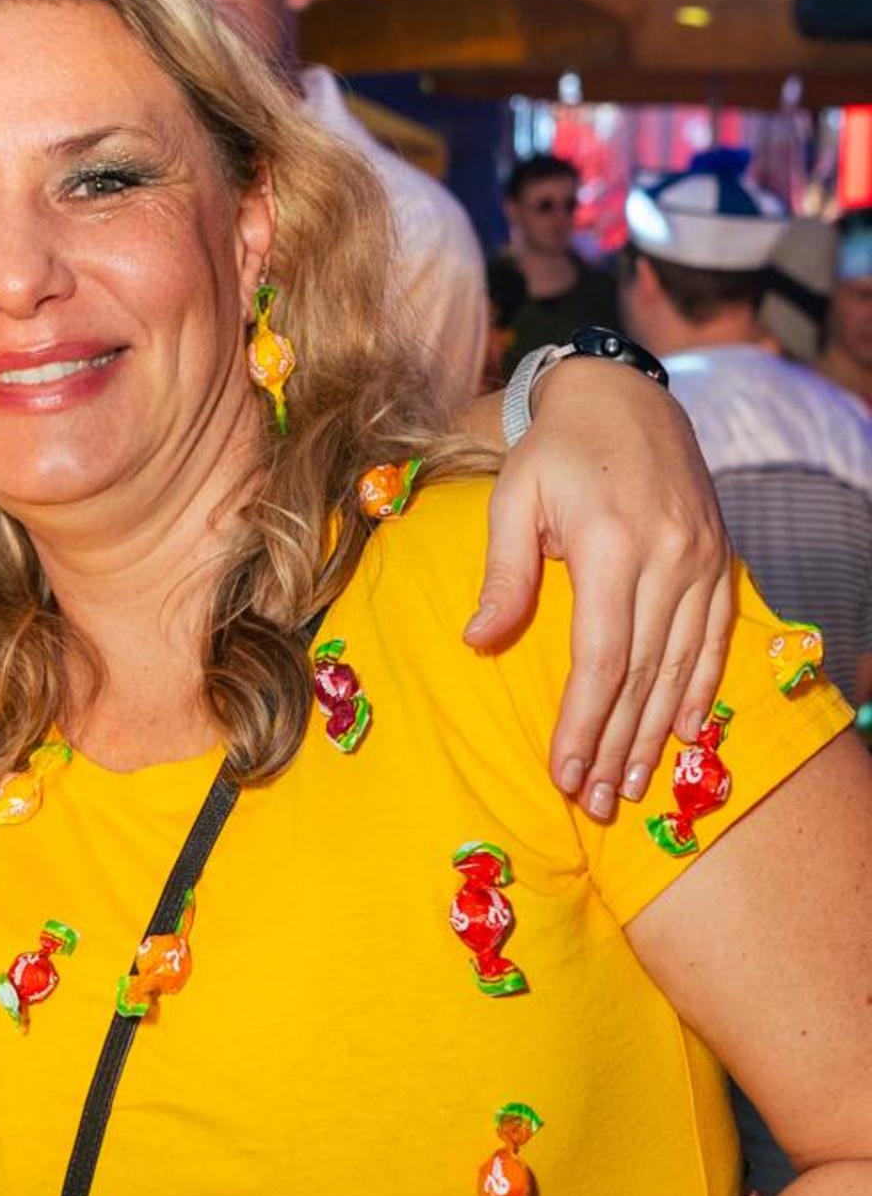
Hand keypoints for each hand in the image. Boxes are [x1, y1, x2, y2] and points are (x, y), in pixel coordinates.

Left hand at [463, 360, 731, 820]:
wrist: (623, 395)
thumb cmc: (555, 450)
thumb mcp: (512, 498)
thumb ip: (503, 574)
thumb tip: (478, 643)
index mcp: (612, 546)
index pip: (601, 658)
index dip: (583, 723)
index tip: (564, 773)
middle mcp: (667, 557)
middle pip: (643, 674)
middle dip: (616, 745)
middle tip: (595, 801)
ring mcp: (700, 559)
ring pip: (681, 663)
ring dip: (656, 731)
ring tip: (632, 784)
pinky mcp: (718, 557)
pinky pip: (716, 635)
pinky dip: (701, 687)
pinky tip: (686, 732)